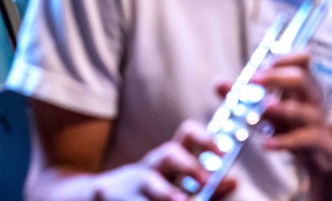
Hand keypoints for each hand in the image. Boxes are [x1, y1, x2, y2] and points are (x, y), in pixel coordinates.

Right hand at [88, 121, 234, 199]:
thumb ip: (207, 186)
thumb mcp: (174, 186)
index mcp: (167, 161)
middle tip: (205, 180)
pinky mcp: (111, 197)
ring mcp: (130, 184)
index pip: (187, 136)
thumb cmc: (147, 195)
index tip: (223, 150)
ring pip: (151, 184)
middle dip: (188, 165)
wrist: (97, 197)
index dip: (205, 139)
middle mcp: (150, 168)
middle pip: (170, 155)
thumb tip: (233, 178)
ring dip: (166, 193)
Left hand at [250, 53, 331, 179]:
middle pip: (302, 80)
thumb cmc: (292, 127)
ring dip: (285, 109)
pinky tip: (266, 144)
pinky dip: (285, 142)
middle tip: (253, 81)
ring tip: (264, 108)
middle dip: (277, 78)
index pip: (302, 61)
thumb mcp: (267, 111)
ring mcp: (318, 123)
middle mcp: (311, 101)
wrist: (322, 161)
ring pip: (307, 111)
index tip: (262, 63)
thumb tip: (218, 82)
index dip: (283, 58)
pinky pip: (306, 141)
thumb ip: (242, 97)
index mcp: (300, 87)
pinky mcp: (321, 146)